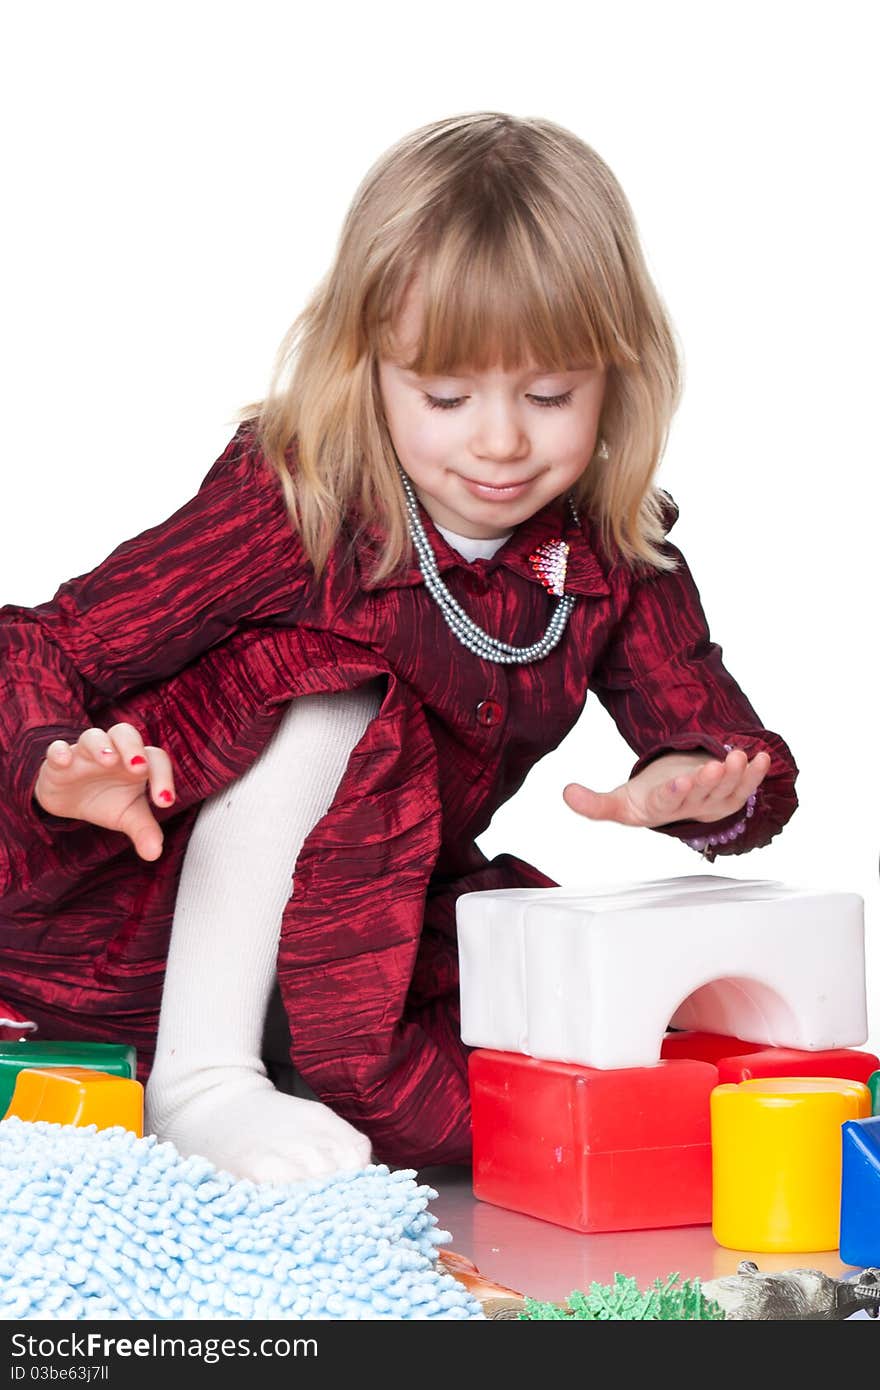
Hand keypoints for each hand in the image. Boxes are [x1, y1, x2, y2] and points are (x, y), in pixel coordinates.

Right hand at [32, 722, 175, 860]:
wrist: (70, 800)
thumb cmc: (107, 800)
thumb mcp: (127, 817)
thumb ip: (144, 831)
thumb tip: (155, 854)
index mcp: (136, 762)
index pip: (156, 759)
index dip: (164, 777)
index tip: (164, 802)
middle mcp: (114, 752)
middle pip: (125, 734)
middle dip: (133, 748)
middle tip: (139, 767)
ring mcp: (85, 753)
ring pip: (93, 736)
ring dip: (101, 747)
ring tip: (108, 761)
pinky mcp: (58, 760)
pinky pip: (57, 748)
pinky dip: (59, 752)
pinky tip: (64, 762)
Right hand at [563, 747, 769, 829]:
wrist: (672, 804)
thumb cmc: (643, 800)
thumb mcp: (618, 803)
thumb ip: (593, 804)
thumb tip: (565, 794)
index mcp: (659, 809)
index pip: (667, 803)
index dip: (675, 793)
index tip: (681, 781)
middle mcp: (689, 808)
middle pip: (702, 795)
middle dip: (711, 780)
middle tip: (717, 764)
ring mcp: (712, 802)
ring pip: (727, 791)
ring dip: (735, 774)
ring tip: (739, 755)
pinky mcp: (730, 796)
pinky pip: (746, 786)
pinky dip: (756, 774)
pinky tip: (762, 757)